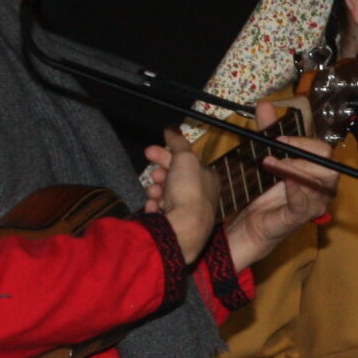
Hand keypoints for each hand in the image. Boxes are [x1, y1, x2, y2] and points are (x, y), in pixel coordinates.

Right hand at [140, 129, 214, 264]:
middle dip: (160, 174)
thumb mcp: (184, 158)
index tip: (149, 151)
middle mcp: (202, 196)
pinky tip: (153, 208)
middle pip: (175, 179)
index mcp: (208, 179)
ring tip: (154, 194)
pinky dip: (155, 208)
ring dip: (156, 191)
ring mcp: (190, 214)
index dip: (167, 154)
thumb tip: (172, 127)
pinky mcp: (177, 228)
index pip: (186, 162)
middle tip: (152, 174)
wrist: (183, 229)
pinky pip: (162, 213)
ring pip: (166, 196)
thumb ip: (177, 142)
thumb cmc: (188, 192)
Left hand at [222, 102, 337, 270]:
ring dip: (292, 168)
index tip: (279, 139)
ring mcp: (314, 204)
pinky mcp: (300, 218)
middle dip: (302, 153)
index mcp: (317, 171)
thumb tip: (265, 105)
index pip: (324, 151)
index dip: (303, 141)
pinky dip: (296, 189)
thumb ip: (268, 132)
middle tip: (277, 150)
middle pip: (329, 164)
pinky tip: (283, 183)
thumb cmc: (263, 192)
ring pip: (319, 181)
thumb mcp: (266, 156)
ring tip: (269, 164)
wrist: (251, 224)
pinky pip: (306, 203)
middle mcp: (322, 188)